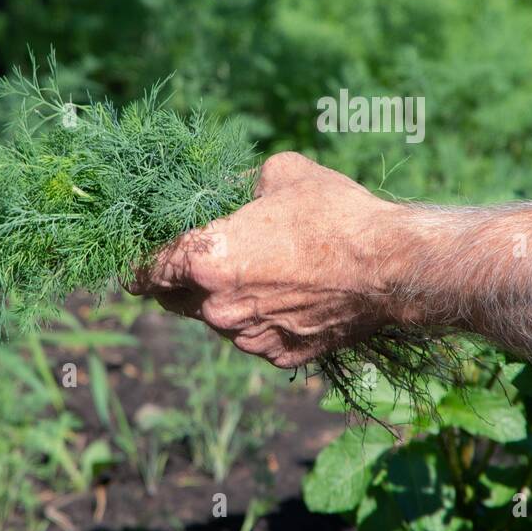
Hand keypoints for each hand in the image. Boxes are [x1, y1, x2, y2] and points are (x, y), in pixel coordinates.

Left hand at [127, 152, 406, 367]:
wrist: (392, 269)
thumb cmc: (336, 215)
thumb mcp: (280, 174)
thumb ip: (240, 185)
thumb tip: (230, 192)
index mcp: (206, 261)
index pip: (144, 270)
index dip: (139, 260)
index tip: (143, 253)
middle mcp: (218, 308)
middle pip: (173, 300)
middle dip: (180, 281)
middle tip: (202, 259)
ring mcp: (248, 338)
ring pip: (216, 320)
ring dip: (224, 301)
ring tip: (262, 272)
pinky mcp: (279, 356)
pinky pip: (254, 337)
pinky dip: (260, 320)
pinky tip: (289, 295)